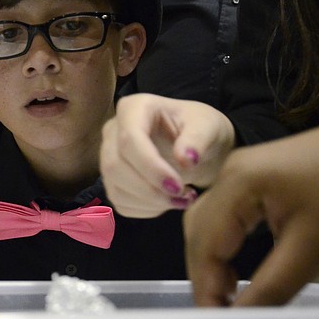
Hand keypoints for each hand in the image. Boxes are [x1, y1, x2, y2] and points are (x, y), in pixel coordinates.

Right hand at [100, 94, 234, 217]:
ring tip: (183, 199)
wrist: (196, 145)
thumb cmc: (202, 129)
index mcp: (135, 108)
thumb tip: (185, 159)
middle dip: (149, 190)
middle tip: (183, 197)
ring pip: (114, 188)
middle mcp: (113, 131)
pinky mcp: (113, 181)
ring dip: (150, 203)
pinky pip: (121, 203)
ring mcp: (108, 156)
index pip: (129, 140)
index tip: (178, 186)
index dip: (151, 167)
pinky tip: (168, 201)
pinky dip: (147, 210)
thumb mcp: (210, 127)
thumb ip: (199, 139)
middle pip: (115, 166)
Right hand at [183, 79, 318, 305]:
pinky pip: (227, 213)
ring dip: (213, 260)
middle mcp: (228, 173)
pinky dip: (226, 243)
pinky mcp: (256, 174)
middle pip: (198, 232)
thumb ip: (270, 288)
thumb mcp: (314, 248)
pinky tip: (240, 265)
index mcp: (236, 184)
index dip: (205, 289)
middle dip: (205, 275)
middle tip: (222, 314)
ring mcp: (241, 170)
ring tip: (230, 295)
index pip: (204, 246)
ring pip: (210, 222)